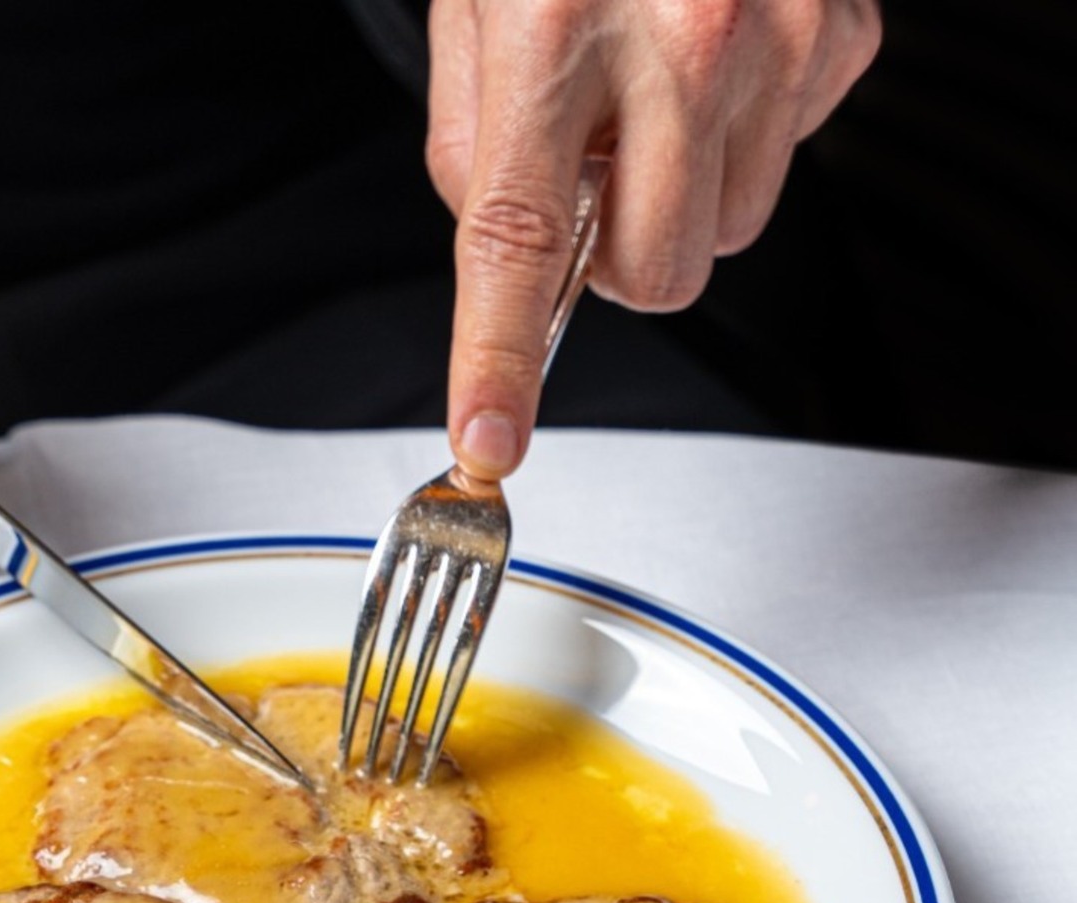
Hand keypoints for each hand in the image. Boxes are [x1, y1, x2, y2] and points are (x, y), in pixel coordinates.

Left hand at [428, 0, 880, 478]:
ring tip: (655, 96)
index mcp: (552, 33)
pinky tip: (718, 60)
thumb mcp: (476, 13)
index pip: (513, 245)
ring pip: (726, 237)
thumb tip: (506, 265)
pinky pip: (788, 163)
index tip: (488, 444)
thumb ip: (475, 153)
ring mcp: (777, 41)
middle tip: (596, 178)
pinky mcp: (843, 36)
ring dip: (682, 197)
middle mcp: (679, 40)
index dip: (496, 361)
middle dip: (617, 256)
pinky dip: (746, 134)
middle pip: (654, 278)